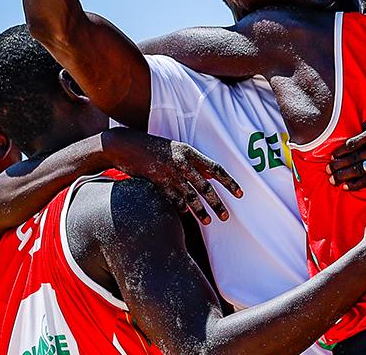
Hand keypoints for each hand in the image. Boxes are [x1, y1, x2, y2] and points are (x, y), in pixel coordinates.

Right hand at [102, 129, 242, 224]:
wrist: (125, 145)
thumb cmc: (153, 147)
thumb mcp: (177, 149)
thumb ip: (194, 162)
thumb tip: (212, 175)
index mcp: (189, 151)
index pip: (216, 168)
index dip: (229, 182)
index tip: (240, 194)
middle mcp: (182, 162)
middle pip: (205, 186)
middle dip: (217, 203)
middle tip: (226, 216)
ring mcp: (169, 173)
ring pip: (190, 196)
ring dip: (201, 211)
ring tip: (209, 221)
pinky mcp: (156, 182)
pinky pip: (173, 199)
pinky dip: (181, 208)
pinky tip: (186, 215)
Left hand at [330, 115, 365, 189]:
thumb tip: (360, 130)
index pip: (356, 141)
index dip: (342, 150)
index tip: (332, 156)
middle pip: (356, 156)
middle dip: (339, 164)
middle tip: (327, 170)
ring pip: (361, 168)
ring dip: (344, 175)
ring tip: (333, 179)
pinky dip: (358, 183)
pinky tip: (347, 187)